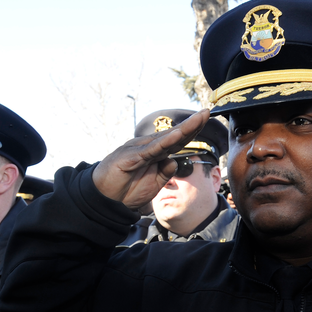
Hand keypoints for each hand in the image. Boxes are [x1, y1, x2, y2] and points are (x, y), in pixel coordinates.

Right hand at [92, 110, 208, 210]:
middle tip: (207, 112)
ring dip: (183, 129)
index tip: (206, 121)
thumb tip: (174, 162)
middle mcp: (147, 147)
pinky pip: (151, 150)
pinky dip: (164, 142)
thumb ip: (164, 173)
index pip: (177, 141)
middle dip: (192, 124)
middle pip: (173, 135)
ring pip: (164, 139)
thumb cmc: (126, 190)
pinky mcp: (130, 157)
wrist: (104, 199)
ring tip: (198, 119)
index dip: (192, 131)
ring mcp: (138, 150)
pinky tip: (177, 135)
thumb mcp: (153, 184)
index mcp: (154, 153)